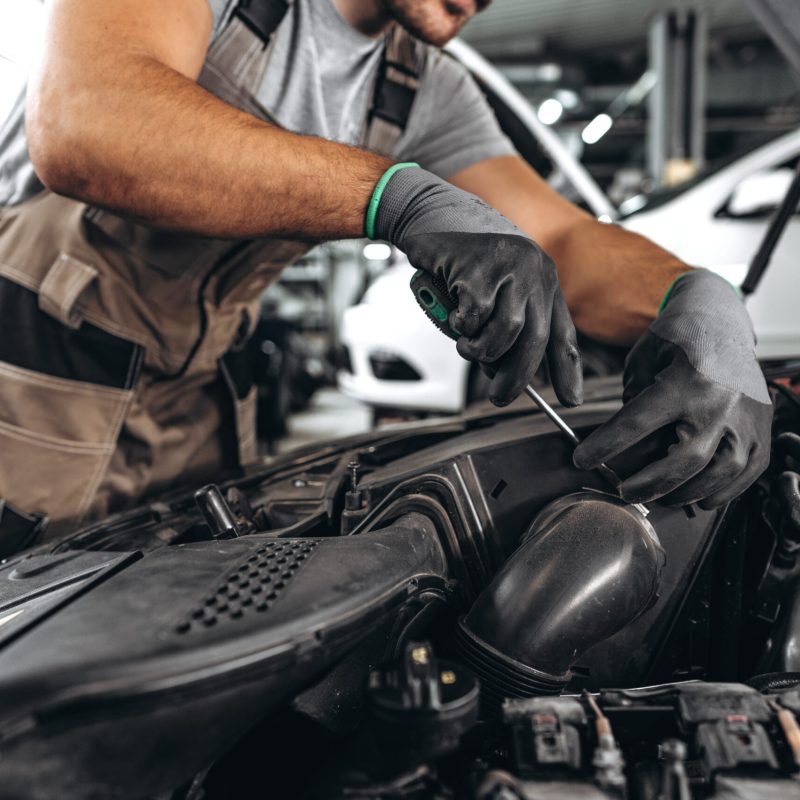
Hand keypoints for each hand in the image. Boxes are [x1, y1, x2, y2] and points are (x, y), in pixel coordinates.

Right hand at [369, 165, 582, 406]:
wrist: (432, 216)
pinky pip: (475, 316)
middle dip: (516, 376)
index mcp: (545, 280)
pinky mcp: (480, 266)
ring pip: (507, 331)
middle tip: (499, 396)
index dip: (568, 371)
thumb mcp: (496, 291)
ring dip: (482, 350)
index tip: (570, 400)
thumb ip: (507, 327)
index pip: (563, 333)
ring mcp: (510, 266)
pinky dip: (462, 326)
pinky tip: (455, 316)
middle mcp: (535, 271)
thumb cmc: (462, 259)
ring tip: (468, 346)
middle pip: (536, 338)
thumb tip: (506, 373)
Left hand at [573, 270, 772, 508]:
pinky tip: (697, 496)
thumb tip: (622, 442)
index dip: (605, 446)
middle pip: (683, 461)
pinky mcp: (762, 428)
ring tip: (658, 497)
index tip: (582, 460)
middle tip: (624, 492)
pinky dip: (721, 492)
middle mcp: (719, 402)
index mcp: (685, 380)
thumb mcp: (642, 359)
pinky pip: (746, 473)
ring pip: (718, 474)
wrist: (723, 319)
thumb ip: (633, 400)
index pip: (636, 424)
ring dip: (684, 493)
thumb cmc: (677, 337)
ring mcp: (746, 418)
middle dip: (648, 484)